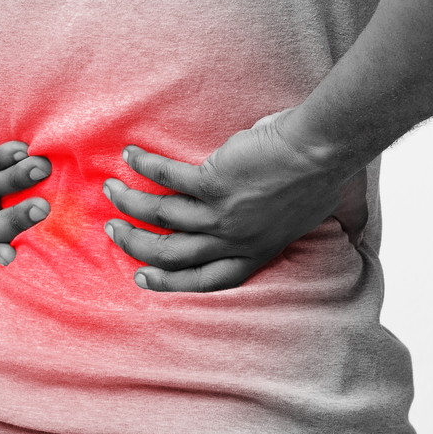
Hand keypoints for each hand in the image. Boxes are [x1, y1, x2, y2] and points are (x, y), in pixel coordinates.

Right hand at [104, 112, 360, 291]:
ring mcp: (221, 214)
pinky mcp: (213, 183)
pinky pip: (167, 178)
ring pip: (160, 217)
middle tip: (114, 231)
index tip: (143, 276)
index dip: (170, 282)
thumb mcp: (296, 217)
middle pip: (172, 254)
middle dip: (136, 244)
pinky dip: (146, 166)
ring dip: (130, 203)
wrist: (321, 151)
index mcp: (254, 252)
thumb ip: (271, 226)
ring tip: (111, 189)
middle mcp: (234, 240)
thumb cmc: (318, 176)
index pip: (205, 278)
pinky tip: (131, 155)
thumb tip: (264, 219)